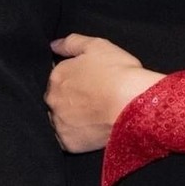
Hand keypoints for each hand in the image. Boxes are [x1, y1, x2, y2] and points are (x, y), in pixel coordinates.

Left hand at [46, 34, 163, 152]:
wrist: (132, 104)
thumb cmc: (118, 72)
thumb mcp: (97, 45)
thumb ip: (72, 42)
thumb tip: (53, 45)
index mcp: (57, 76)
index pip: (56, 76)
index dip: (72, 77)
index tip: (86, 79)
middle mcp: (52, 100)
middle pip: (55, 98)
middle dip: (68, 97)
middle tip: (91, 96)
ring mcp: (58, 123)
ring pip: (59, 118)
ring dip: (69, 116)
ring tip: (92, 113)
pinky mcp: (68, 143)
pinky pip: (66, 138)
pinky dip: (75, 134)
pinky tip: (90, 127)